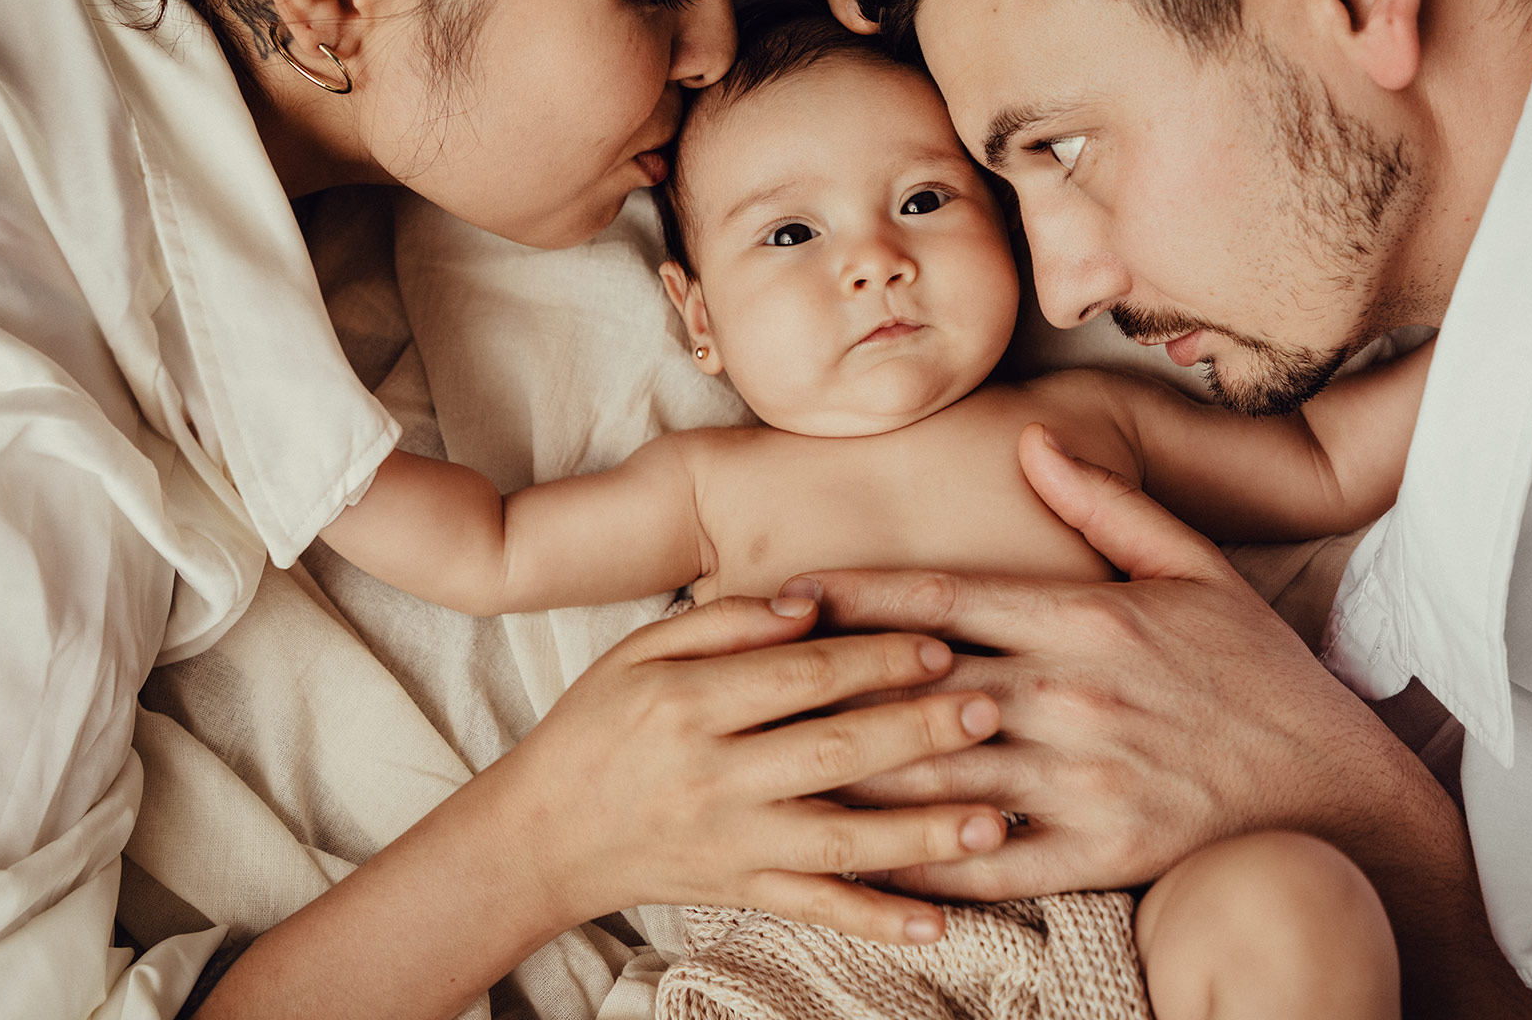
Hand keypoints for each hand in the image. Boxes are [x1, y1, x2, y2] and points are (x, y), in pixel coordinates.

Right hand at [504, 593, 1007, 943]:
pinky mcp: (738, 891)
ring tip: (993, 820)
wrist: (538, 836)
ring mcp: (730, 841)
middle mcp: (713, 776)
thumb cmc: (595, 728)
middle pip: (834, 751)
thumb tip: (810, 605)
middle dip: (920, 732)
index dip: (876, 658)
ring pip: (839, 840)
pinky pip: (815, 910)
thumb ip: (722, 622)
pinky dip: (877, 922)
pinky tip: (940, 926)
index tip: (941, 645)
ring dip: (922, 834)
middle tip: (992, 711)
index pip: (802, 676)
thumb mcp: (638, 652)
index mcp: (689, 705)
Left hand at [806, 423, 1431, 900]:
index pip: (944, 596)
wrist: (1337, 788)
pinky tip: (859, 858)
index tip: (789, 591)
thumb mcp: (1194, 568)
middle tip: (749, 679)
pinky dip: (919, 862)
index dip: (856, 593)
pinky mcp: (1100, 854)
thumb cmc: (1258, 673)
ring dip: (853, 770)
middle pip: (920, 685)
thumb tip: (1032, 444)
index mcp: (1087, 616)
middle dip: (831, 680)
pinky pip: (988, 864)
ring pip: (938, 773)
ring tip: (773, 766)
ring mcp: (1084, 778)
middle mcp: (1073, 692)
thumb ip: (1106, 505)